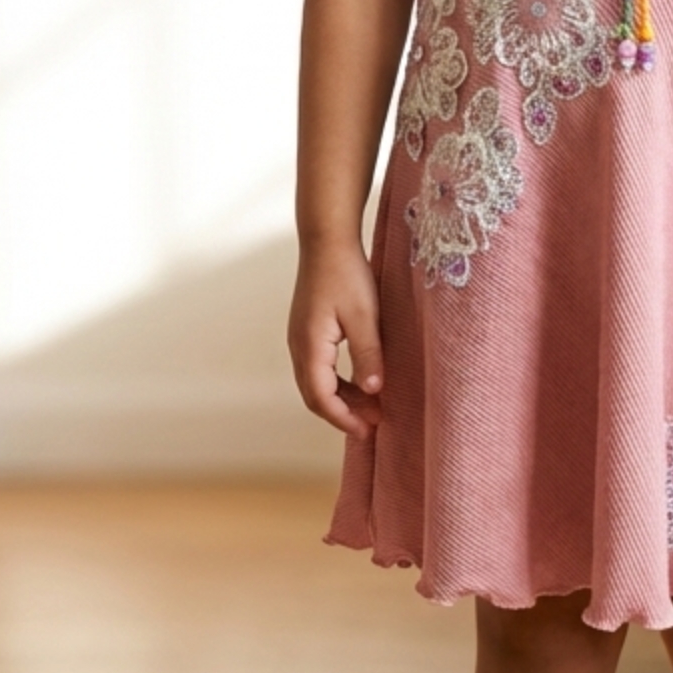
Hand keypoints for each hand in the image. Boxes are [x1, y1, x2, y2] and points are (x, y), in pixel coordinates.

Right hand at [288, 236, 385, 438]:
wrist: (327, 240)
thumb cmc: (346, 273)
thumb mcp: (365, 315)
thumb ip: (368, 354)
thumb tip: (374, 391)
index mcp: (310, 346)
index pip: (321, 397)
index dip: (343, 418)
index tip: (367, 432)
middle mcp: (299, 346)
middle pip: (315, 395)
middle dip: (343, 414)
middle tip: (373, 425)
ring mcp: (301, 338)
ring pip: (317, 382)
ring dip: (342, 398)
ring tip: (372, 407)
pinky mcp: (308, 331)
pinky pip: (319, 367)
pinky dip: (338, 381)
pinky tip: (361, 382)